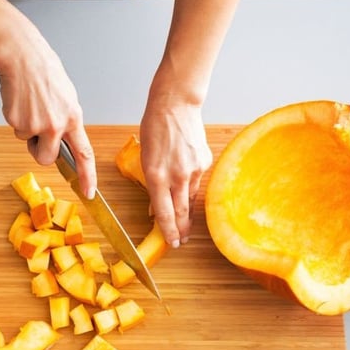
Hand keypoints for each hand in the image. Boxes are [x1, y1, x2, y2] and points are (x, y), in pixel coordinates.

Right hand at [0, 27, 96, 198]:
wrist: (22, 57)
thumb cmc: (44, 72)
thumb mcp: (66, 97)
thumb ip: (66, 120)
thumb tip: (61, 138)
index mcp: (73, 118)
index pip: (84, 154)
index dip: (87, 176)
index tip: (88, 192)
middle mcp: (56, 125)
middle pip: (47, 158)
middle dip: (40, 152)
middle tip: (37, 134)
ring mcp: (35, 125)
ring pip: (28, 142)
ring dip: (27, 130)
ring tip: (29, 105)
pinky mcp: (17, 122)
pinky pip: (16, 129)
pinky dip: (15, 118)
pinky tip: (19, 101)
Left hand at [140, 97, 212, 247]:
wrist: (176, 106)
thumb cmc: (154, 128)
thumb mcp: (145, 158)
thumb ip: (152, 183)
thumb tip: (156, 206)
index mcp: (157, 176)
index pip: (164, 212)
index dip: (168, 231)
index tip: (172, 243)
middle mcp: (177, 176)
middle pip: (181, 211)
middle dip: (181, 229)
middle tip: (181, 241)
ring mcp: (193, 169)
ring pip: (189, 197)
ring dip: (186, 211)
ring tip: (185, 224)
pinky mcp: (204, 162)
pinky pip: (196, 181)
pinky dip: (190, 187)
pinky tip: (186, 187)